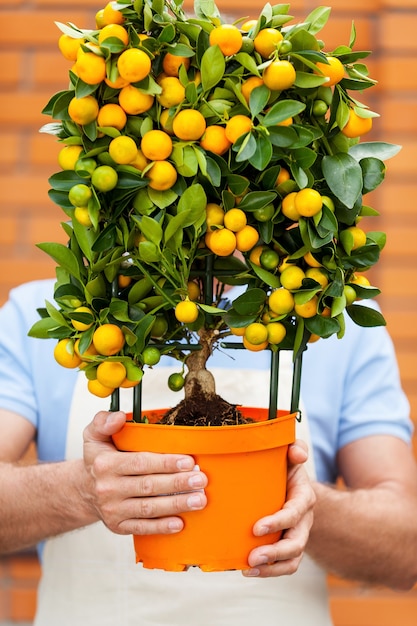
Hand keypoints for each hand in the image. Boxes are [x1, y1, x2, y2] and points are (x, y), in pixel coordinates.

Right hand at [82, 410, 207, 535]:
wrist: (83, 490)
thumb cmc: (97, 460)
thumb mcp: (93, 435)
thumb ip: (103, 422)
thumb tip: (118, 417)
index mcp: (105, 464)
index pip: (140, 463)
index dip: (165, 463)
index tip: (188, 461)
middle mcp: (108, 488)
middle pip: (148, 486)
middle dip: (178, 483)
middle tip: (200, 479)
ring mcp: (113, 509)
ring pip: (149, 508)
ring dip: (176, 505)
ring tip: (198, 500)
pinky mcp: (118, 526)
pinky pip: (142, 527)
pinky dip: (161, 527)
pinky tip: (179, 523)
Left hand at [242, 439, 314, 577]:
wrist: (289, 483)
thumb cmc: (285, 466)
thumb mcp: (290, 453)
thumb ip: (295, 447)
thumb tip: (297, 454)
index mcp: (304, 497)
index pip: (295, 513)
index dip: (278, 522)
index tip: (256, 528)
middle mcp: (303, 520)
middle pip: (296, 544)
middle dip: (275, 553)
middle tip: (252, 557)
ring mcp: (296, 536)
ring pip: (292, 560)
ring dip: (271, 568)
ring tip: (248, 568)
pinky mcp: (287, 547)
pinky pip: (284, 566)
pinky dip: (268, 572)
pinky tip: (246, 570)